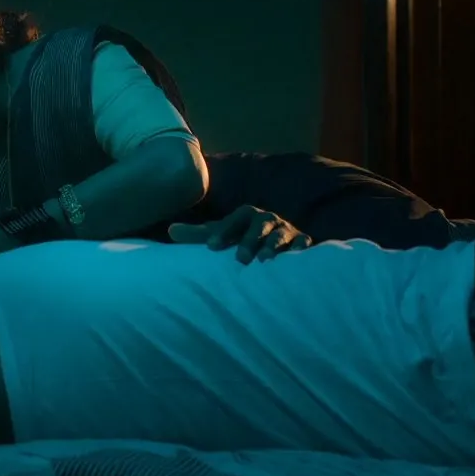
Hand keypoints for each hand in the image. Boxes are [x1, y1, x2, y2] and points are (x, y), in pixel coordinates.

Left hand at [167, 204, 312, 263]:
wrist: (277, 241)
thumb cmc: (243, 239)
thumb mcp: (222, 236)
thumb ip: (199, 235)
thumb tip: (170, 230)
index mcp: (247, 216)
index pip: (235, 218)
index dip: (224, 230)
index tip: (210, 247)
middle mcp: (267, 220)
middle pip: (260, 223)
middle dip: (250, 239)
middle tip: (240, 259)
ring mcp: (286, 230)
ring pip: (281, 233)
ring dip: (273, 244)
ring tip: (264, 260)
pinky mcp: (301, 242)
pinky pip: (303, 243)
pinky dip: (300, 248)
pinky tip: (296, 256)